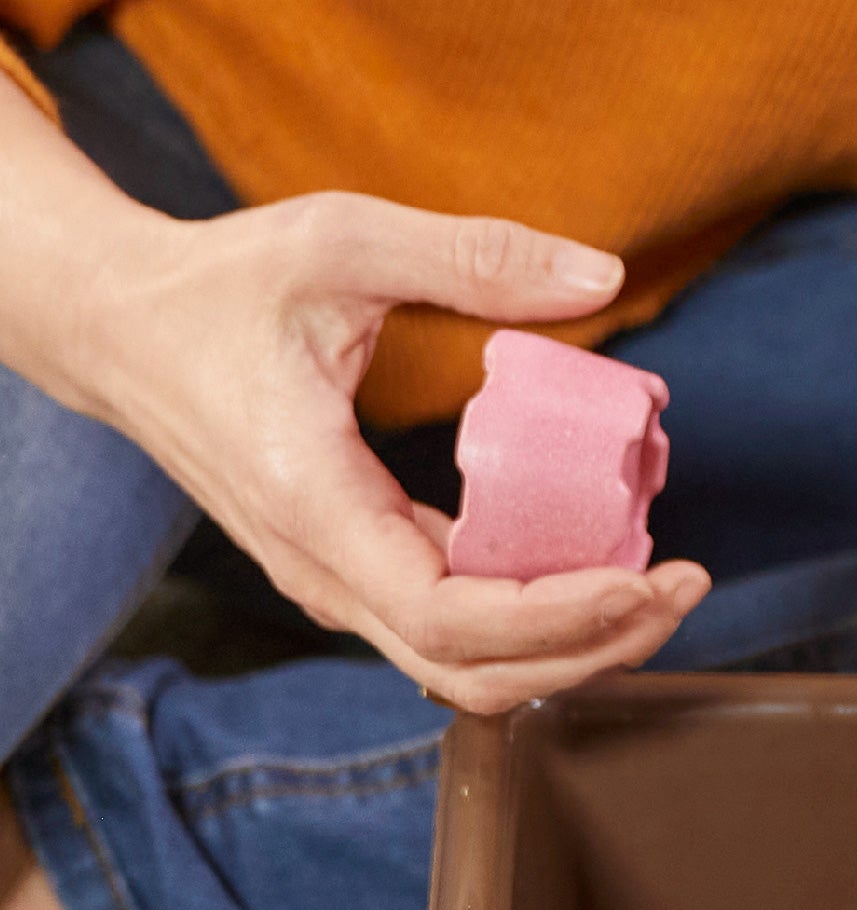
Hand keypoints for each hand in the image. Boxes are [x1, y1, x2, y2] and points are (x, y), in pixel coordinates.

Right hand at [76, 194, 708, 712]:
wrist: (116, 328)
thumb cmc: (219, 286)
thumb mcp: (345, 240)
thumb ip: (475, 255)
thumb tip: (604, 276)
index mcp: (312, 503)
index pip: (450, 618)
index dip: (560, 617)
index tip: (649, 576)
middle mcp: (318, 565)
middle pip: (468, 669)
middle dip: (591, 645)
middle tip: (686, 583)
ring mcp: (331, 574)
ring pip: (459, 662)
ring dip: (568, 643)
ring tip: (660, 583)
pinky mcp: (349, 561)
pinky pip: (448, 621)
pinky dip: (531, 613)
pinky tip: (600, 560)